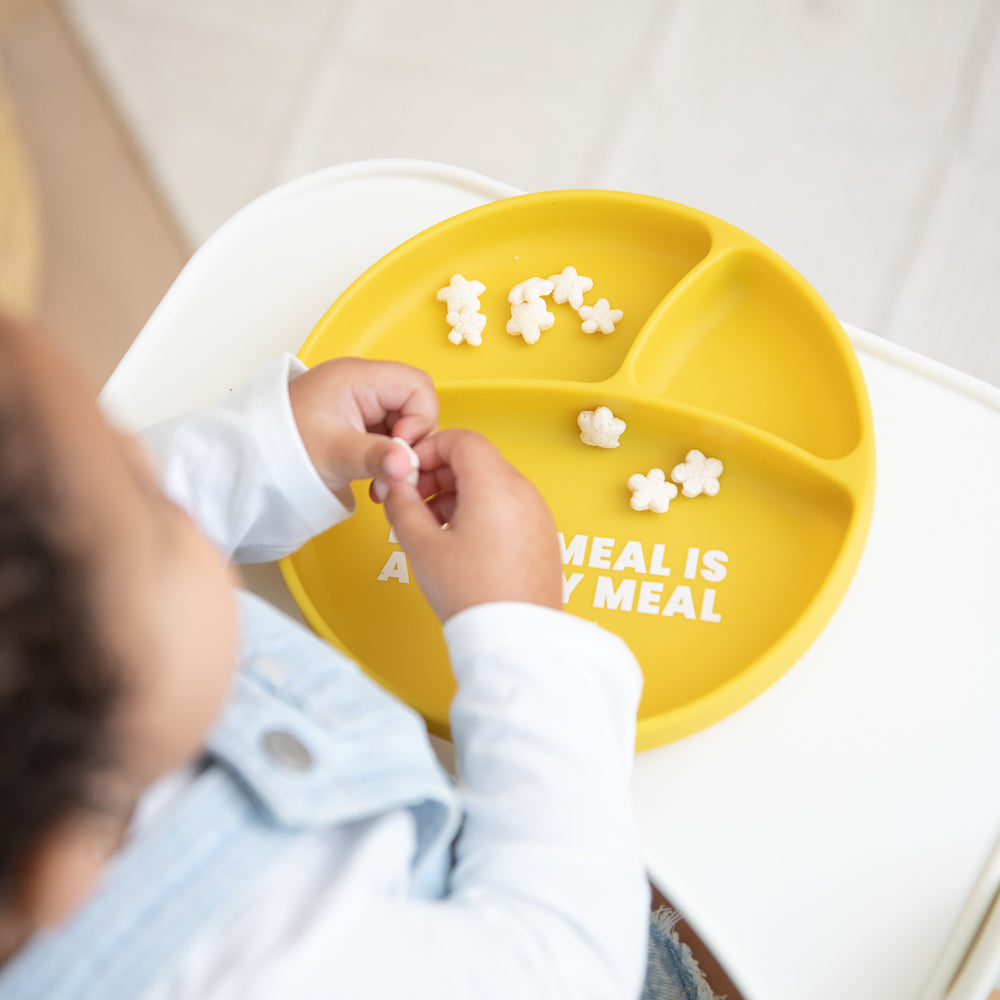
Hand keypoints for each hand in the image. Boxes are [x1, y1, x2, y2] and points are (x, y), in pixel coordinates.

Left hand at [288, 358, 436, 504]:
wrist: (251, 459)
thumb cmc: (282, 447)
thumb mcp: (334, 455)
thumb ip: (375, 458)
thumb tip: (407, 465)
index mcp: (358, 378)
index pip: (417, 386)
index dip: (420, 419)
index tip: (402, 450)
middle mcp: (361, 382)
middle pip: (415, 402)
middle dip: (413, 439)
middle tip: (395, 469)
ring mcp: (359, 400)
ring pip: (404, 420)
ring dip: (400, 452)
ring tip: (381, 478)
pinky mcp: (356, 418)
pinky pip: (388, 432)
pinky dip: (388, 456)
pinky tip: (374, 476)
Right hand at [381, 429, 562, 621]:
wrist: (515, 638)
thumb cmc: (471, 593)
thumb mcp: (421, 546)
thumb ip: (401, 505)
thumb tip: (393, 485)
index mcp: (495, 484)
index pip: (462, 439)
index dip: (429, 449)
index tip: (409, 472)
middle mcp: (523, 492)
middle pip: (478, 460)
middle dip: (440, 474)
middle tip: (413, 501)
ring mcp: (537, 514)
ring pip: (493, 484)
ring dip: (459, 494)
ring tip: (433, 528)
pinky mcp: (543, 536)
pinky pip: (509, 507)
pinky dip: (482, 511)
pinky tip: (460, 543)